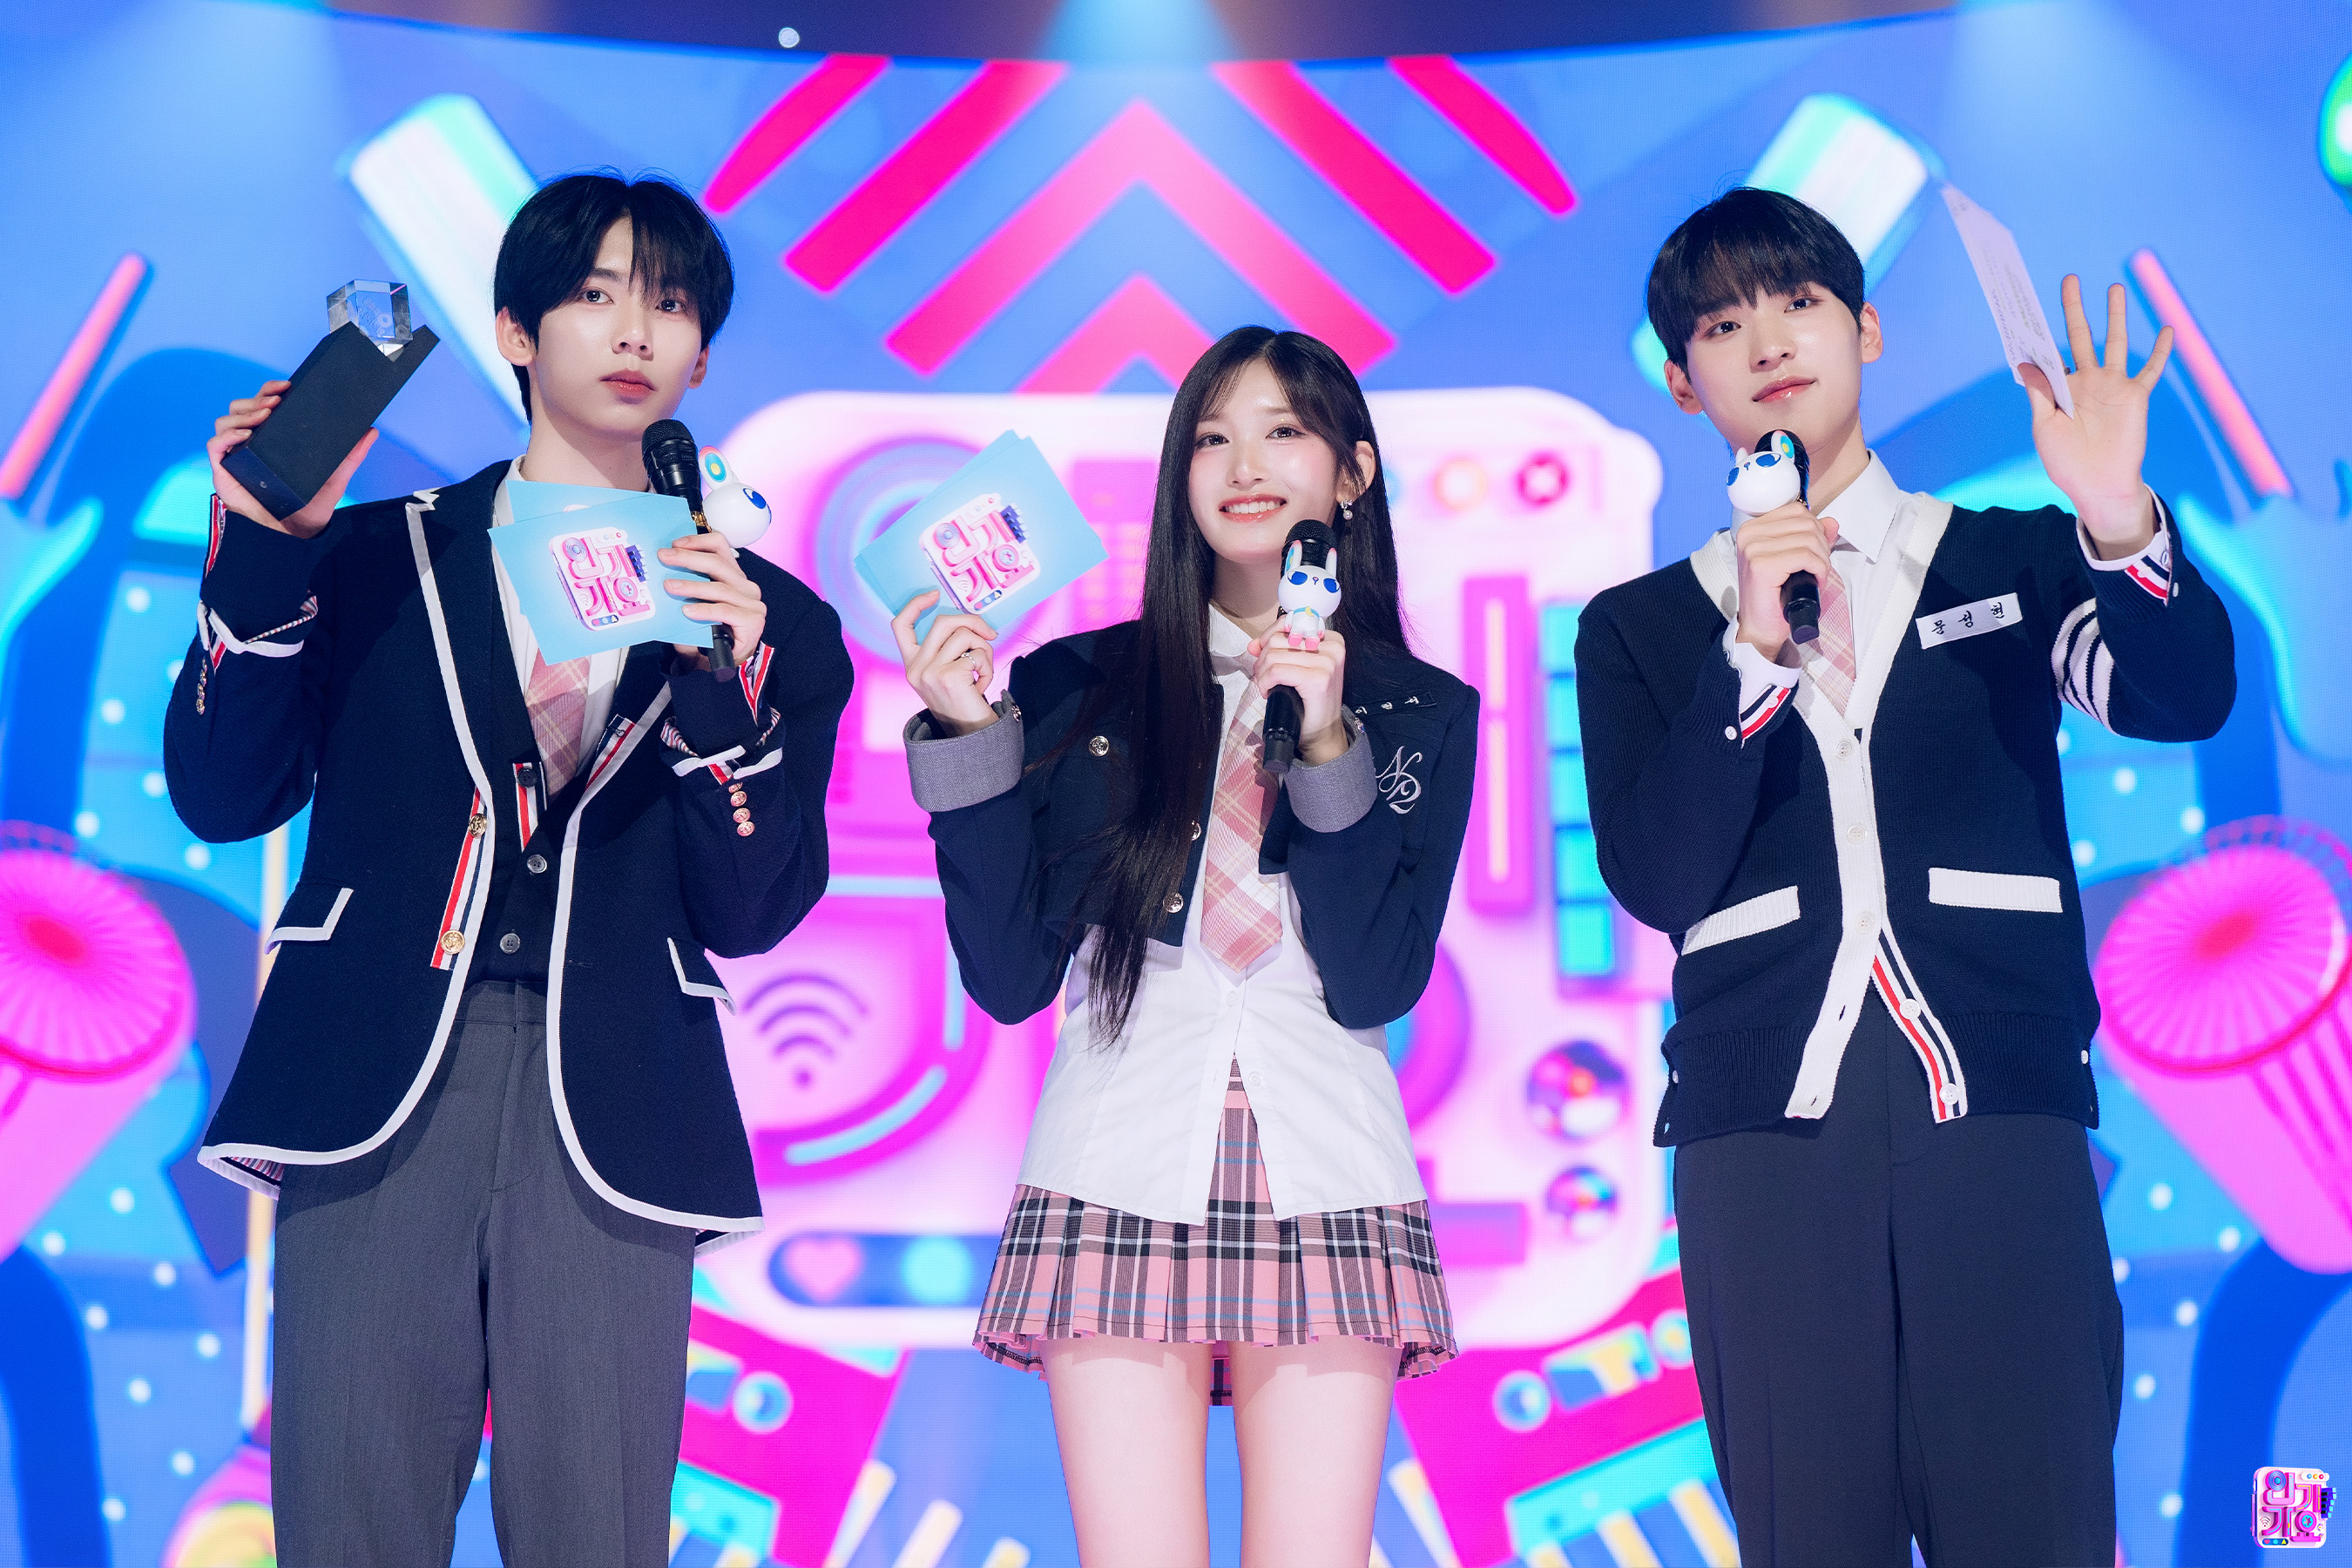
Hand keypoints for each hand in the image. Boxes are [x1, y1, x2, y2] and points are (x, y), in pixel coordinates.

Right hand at [208, 379, 376, 538]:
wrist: (297, 533)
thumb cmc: (310, 504)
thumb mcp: (335, 476)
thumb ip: (352, 454)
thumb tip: (371, 431)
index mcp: (271, 438)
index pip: (263, 404)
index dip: (268, 390)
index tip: (286, 386)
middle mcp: (250, 442)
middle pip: (240, 407)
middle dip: (256, 399)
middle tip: (275, 402)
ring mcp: (235, 455)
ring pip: (225, 421)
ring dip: (243, 414)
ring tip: (264, 415)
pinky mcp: (224, 471)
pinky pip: (215, 446)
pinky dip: (227, 436)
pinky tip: (246, 435)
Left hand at [661, 530, 765, 663]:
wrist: (723, 665)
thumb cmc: (709, 633)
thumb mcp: (696, 604)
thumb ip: (687, 588)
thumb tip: (661, 571)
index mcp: (734, 577)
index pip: (720, 547)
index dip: (698, 542)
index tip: (675, 544)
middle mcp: (747, 587)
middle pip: (718, 564)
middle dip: (688, 559)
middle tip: (664, 558)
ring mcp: (753, 604)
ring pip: (720, 587)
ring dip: (692, 585)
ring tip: (670, 587)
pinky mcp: (753, 621)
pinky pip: (725, 611)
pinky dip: (704, 610)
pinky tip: (687, 610)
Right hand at [891, 591, 999, 735]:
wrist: (969, 736)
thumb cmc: (962, 702)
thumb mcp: (946, 672)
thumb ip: (948, 649)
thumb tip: (971, 621)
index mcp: (911, 664)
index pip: (900, 626)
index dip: (915, 605)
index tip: (935, 594)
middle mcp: (915, 668)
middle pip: (943, 622)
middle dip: (972, 621)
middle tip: (989, 633)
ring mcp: (929, 672)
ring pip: (964, 635)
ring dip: (984, 649)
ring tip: (983, 671)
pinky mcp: (948, 677)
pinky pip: (977, 654)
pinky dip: (988, 667)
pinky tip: (983, 685)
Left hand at [1249, 624, 1348, 763]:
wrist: (1322, 731)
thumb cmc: (1310, 700)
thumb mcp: (1297, 667)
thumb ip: (1278, 650)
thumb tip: (1253, 644)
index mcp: (1331, 639)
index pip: (1290, 623)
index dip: (1269, 636)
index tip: (1261, 653)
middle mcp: (1332, 647)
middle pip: (1279, 640)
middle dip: (1263, 659)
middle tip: (1264, 676)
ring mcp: (1327, 663)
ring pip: (1274, 656)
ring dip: (1262, 673)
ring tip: (1266, 685)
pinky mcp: (1318, 679)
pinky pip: (1276, 672)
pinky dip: (1265, 682)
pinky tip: (1269, 691)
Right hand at [1733, 501, 1838, 661]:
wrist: (1761, 628)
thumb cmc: (1775, 596)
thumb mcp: (1795, 560)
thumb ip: (1812, 537)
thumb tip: (1831, 522)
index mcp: (1752, 529)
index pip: (1796, 510)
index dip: (1815, 530)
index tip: (1813, 552)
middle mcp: (1748, 535)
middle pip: (1805, 522)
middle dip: (1822, 546)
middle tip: (1817, 568)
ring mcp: (1753, 549)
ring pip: (1809, 539)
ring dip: (1822, 560)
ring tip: (1815, 576)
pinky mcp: (1762, 566)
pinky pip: (1806, 556)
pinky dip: (1819, 569)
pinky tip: (1814, 581)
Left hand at [2021, 276, 2174, 556]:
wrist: (2097, 485)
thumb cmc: (2067, 461)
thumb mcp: (2045, 426)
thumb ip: (2040, 392)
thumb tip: (2025, 362)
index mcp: (2062, 388)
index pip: (2051, 353)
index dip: (2042, 332)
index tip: (2029, 308)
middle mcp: (2088, 381)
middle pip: (2081, 336)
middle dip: (2075, 308)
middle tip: (2070, 279)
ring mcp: (2113, 386)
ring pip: (2116, 342)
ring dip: (2116, 316)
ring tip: (2115, 287)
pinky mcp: (2135, 396)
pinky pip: (2151, 369)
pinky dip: (2161, 351)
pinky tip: (2167, 329)